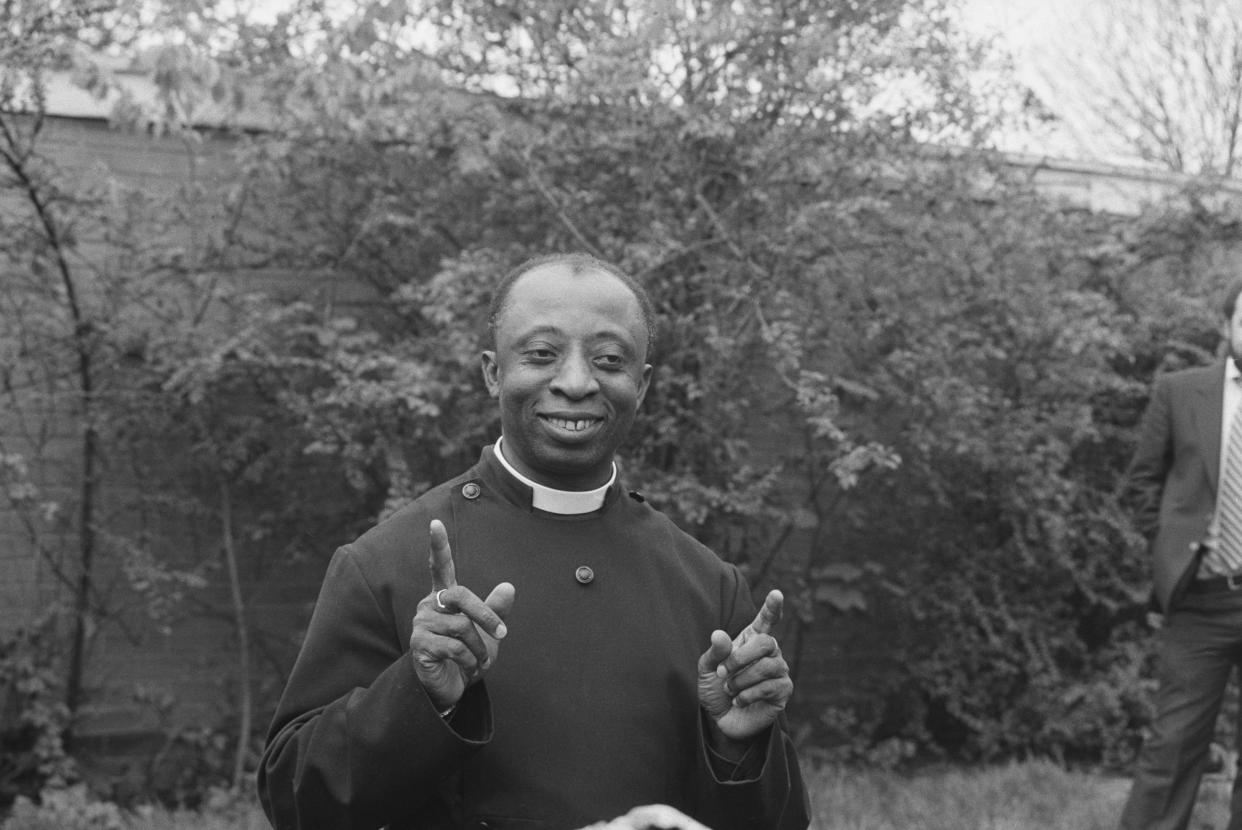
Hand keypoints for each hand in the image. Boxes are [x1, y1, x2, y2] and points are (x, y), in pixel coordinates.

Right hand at [409, 519, 514, 710]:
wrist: (452, 688)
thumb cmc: (468, 655)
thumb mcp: (488, 632)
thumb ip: (496, 609)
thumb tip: (509, 586)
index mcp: (445, 597)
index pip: (439, 566)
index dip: (438, 545)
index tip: (434, 522)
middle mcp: (430, 605)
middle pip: (461, 596)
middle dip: (486, 615)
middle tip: (503, 634)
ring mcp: (421, 624)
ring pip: (462, 626)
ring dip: (480, 648)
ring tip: (479, 661)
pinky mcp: (419, 644)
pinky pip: (455, 647)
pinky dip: (470, 660)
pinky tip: (468, 668)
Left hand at [697, 589, 791, 743]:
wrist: (721, 719)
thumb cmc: (716, 688)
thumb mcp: (707, 669)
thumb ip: (714, 652)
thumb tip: (719, 634)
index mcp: (751, 640)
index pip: (766, 620)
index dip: (772, 607)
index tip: (777, 593)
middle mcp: (770, 652)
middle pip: (766, 642)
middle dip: (740, 658)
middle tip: (721, 673)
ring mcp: (779, 671)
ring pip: (767, 666)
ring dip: (741, 679)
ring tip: (729, 689)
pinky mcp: (783, 691)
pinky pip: (770, 686)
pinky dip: (748, 694)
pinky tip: (739, 700)